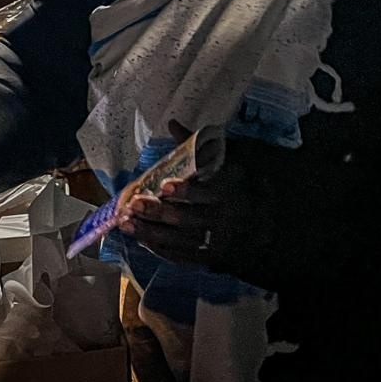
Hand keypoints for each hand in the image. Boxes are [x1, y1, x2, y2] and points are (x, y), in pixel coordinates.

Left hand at [118, 122, 234, 270]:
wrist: (254, 226)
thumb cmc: (230, 190)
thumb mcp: (221, 167)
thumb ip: (195, 149)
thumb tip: (172, 123)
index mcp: (228, 195)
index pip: (206, 195)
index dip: (186, 191)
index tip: (164, 186)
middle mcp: (222, 221)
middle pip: (187, 220)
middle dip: (158, 213)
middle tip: (134, 205)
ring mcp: (214, 244)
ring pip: (180, 241)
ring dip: (150, 233)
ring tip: (126, 223)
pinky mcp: (206, 258)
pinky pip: (181, 257)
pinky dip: (160, 249)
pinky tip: (141, 239)